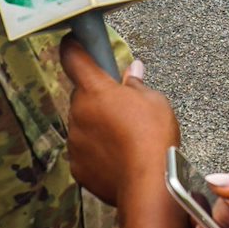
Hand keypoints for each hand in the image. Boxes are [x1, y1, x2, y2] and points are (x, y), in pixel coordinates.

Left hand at [59, 37, 180, 204]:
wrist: (148, 185)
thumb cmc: (153, 138)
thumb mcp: (155, 101)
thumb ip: (137, 84)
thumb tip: (132, 72)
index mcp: (95, 91)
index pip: (73, 58)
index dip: (74, 47)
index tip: (75, 42)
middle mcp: (78, 113)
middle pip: (83, 96)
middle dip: (99, 98)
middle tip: (123, 107)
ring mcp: (75, 141)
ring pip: (83, 124)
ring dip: (98, 125)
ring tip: (125, 137)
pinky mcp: (77, 166)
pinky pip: (85, 151)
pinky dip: (98, 151)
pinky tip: (119, 156)